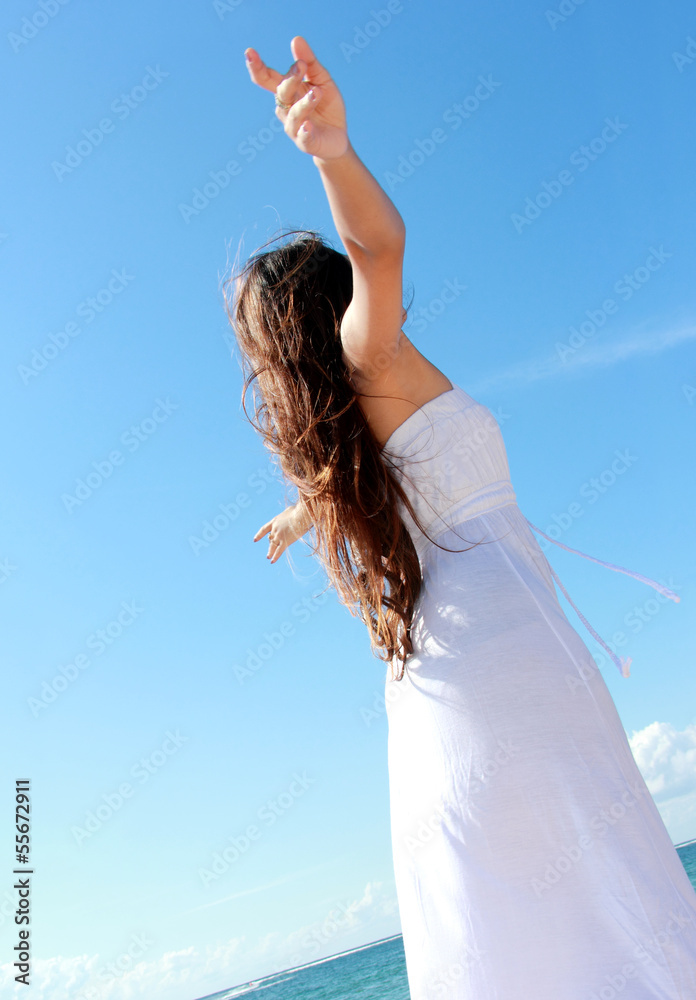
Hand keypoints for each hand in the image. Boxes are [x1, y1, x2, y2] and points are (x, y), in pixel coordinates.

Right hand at [244, 35, 348, 160]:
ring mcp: (294, 127)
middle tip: (301, 66)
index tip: (249, 53)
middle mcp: (286, 109)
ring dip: (304, 103)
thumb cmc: (326, 105)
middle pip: (282, 93)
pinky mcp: (306, 143)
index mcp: (287, 92)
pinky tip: (308, 126)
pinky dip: (304, 131)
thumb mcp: (322, 80)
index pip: (267, 79)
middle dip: (289, 80)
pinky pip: (303, 137)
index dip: (257, 67)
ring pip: (294, 114)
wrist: (337, 136)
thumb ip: (310, 62)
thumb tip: (296, 39)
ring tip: (317, 93)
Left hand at [253, 502, 312, 563]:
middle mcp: (274, 530)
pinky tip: (272, 561)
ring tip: (268, 557)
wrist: (300, 516)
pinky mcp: (285, 542)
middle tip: (269, 549)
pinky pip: (279, 551)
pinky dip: (275, 556)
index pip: (264, 529)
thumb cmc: (298, 511)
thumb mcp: (290, 510)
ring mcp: (279, 536)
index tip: (255, 540)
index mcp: (274, 521)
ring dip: (270, 552)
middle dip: (270, 544)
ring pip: (273, 546)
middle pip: (270, 539)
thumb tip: (293, 513)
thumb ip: (289, 514)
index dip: (259, 535)